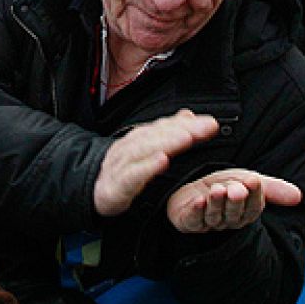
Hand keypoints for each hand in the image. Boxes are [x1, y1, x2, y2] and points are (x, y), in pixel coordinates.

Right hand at [93, 108, 219, 217]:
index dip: (189, 124)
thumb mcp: (145, 148)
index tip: (211, 123)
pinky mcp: (117, 184)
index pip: (167, 126)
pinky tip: (162, 161)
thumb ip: (168, 132)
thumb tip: (189, 114)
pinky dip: (147, 167)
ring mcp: (123, 163)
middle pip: (159, 134)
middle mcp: (132, 146)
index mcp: (141, 138)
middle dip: (184, 129)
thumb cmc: (122, 169)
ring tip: (188, 138)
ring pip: (146, 149)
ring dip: (168, 142)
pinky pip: (132, 174)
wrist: (93, 189)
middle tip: (206, 127)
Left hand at [165, 167, 301, 233]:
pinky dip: (196, 210)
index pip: (253, 207)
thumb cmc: (222, 184)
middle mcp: (227, 219)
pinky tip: (198, 201)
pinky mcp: (187, 221)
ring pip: (215, 216)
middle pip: (235, 214)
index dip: (254, 194)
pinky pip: (193, 219)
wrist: (190, 188)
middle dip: (236, 200)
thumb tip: (299, 196)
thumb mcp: (248, 180)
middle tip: (236, 188)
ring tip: (217, 190)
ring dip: (217, 203)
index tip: (253, 180)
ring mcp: (207, 222)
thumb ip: (272, 188)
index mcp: (244, 211)